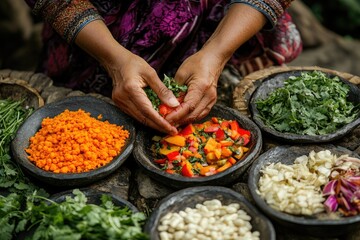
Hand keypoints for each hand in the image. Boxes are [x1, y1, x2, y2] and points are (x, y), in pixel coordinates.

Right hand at [105, 50, 178, 134]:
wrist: (115, 61)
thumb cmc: (134, 64)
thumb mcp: (151, 73)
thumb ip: (162, 90)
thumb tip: (174, 105)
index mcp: (131, 90)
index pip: (147, 111)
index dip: (160, 122)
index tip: (171, 128)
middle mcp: (123, 99)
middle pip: (143, 118)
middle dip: (158, 126)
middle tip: (173, 131)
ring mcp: (119, 103)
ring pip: (139, 118)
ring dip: (153, 124)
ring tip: (167, 127)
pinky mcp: (120, 104)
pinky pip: (135, 115)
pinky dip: (147, 118)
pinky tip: (156, 120)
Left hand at [165, 4, 266, 125]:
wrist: (213, 58)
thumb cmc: (197, 62)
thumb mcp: (182, 73)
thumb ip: (176, 90)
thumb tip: (168, 105)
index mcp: (201, 87)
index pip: (188, 106)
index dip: (176, 115)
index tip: (166, 118)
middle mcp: (209, 96)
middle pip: (193, 114)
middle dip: (179, 120)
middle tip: (166, 122)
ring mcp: (212, 99)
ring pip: (198, 116)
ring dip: (185, 120)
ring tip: (172, 122)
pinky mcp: (212, 101)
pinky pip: (201, 113)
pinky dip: (191, 117)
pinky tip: (182, 117)